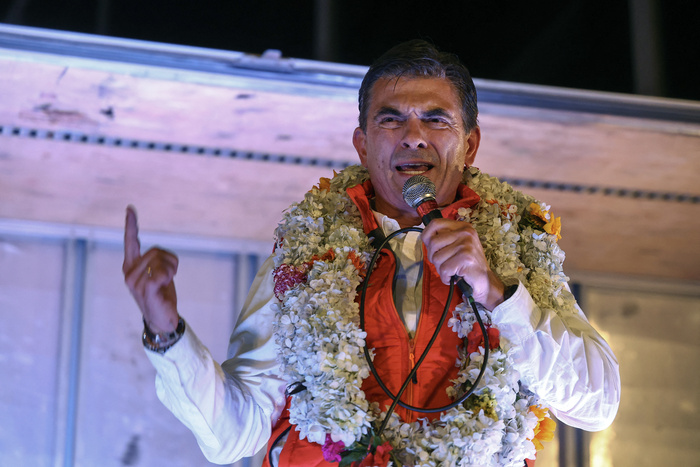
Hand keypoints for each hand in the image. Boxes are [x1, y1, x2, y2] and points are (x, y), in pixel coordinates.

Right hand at [122, 205, 179, 332]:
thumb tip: (157, 253)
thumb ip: (155, 261)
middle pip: (156, 251)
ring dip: (171, 269)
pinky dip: (169, 276)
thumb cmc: (162, 295)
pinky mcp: (144, 289)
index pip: (130, 242)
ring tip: (167, 283)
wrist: (163, 319)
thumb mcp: (159, 273)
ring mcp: (134, 281)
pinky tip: (165, 286)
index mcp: (131, 266)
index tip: (130, 209)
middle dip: (170, 261)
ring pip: (159, 260)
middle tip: (170, 275)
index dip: (131, 225)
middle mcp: (129, 272)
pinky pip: (162, 272)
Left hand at [421, 218, 504, 308]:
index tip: (430, 247)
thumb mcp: (457, 245)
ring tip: (451, 271)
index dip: (427, 235)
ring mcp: (466, 245)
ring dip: (440, 269)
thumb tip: (425, 237)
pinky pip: (444, 269)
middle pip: (433, 243)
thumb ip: (444, 238)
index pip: (435, 223)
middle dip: (433, 257)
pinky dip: (445, 277)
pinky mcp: (466, 258)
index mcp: (462, 227)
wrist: (485, 281)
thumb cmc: (467, 264)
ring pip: (436, 257)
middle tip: (444, 264)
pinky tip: (453, 277)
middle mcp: (465, 232)